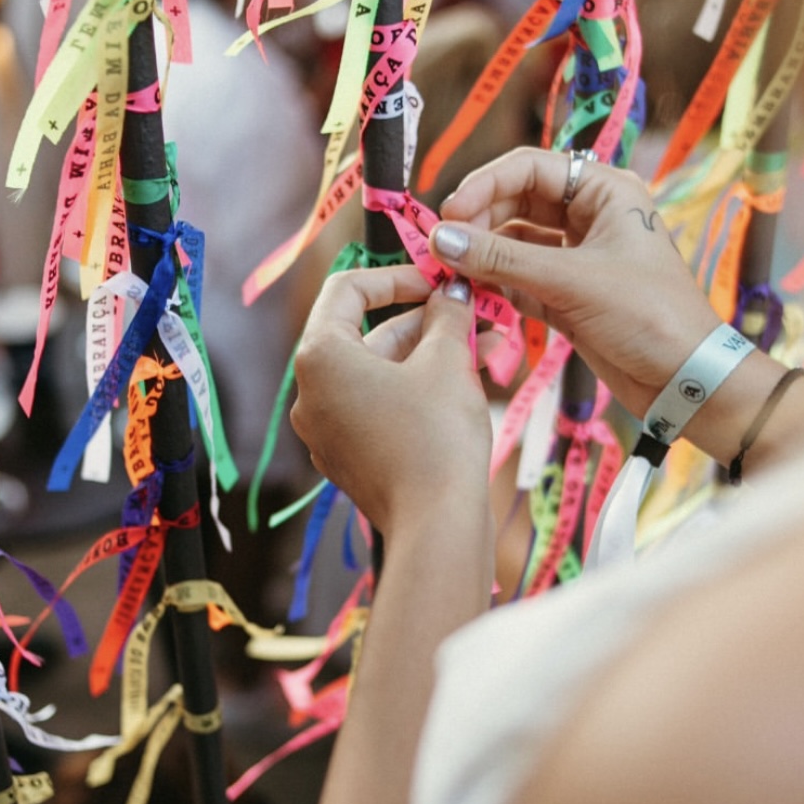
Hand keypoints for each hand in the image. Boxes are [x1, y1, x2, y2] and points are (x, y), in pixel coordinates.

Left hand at [291, 263, 492, 534]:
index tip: (440, 279)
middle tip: (478, 312)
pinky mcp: (351, 458)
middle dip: (429, 321)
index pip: (348, 289)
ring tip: (492, 346)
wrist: (437, 527)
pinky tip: (471, 381)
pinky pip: (383, 407)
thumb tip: (452, 290)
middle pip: (370, 335)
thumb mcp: (447, 361)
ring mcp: (328, 430)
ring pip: (383, 373)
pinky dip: (420, 390)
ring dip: (434, 355)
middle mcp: (311, 393)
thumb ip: (447, 314)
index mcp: (320, 358)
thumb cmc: (437, 437)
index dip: (398, 275)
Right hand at [430, 147, 722, 419]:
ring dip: (485, 255)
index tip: (450, 214)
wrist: (686, 380)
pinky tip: (475, 293)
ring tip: (452, 272)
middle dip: (480, 221)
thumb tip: (441, 239)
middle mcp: (590, 217)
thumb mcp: (572, 281)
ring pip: (516, 242)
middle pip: (517, 202)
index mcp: (605, 191)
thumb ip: (503, 260)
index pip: (530, 168)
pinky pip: (520, 278)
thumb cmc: (648, 316)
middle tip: (443, 247)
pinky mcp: (568, 296)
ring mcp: (578, 257)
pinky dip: (497, 284)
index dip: (485, 185)